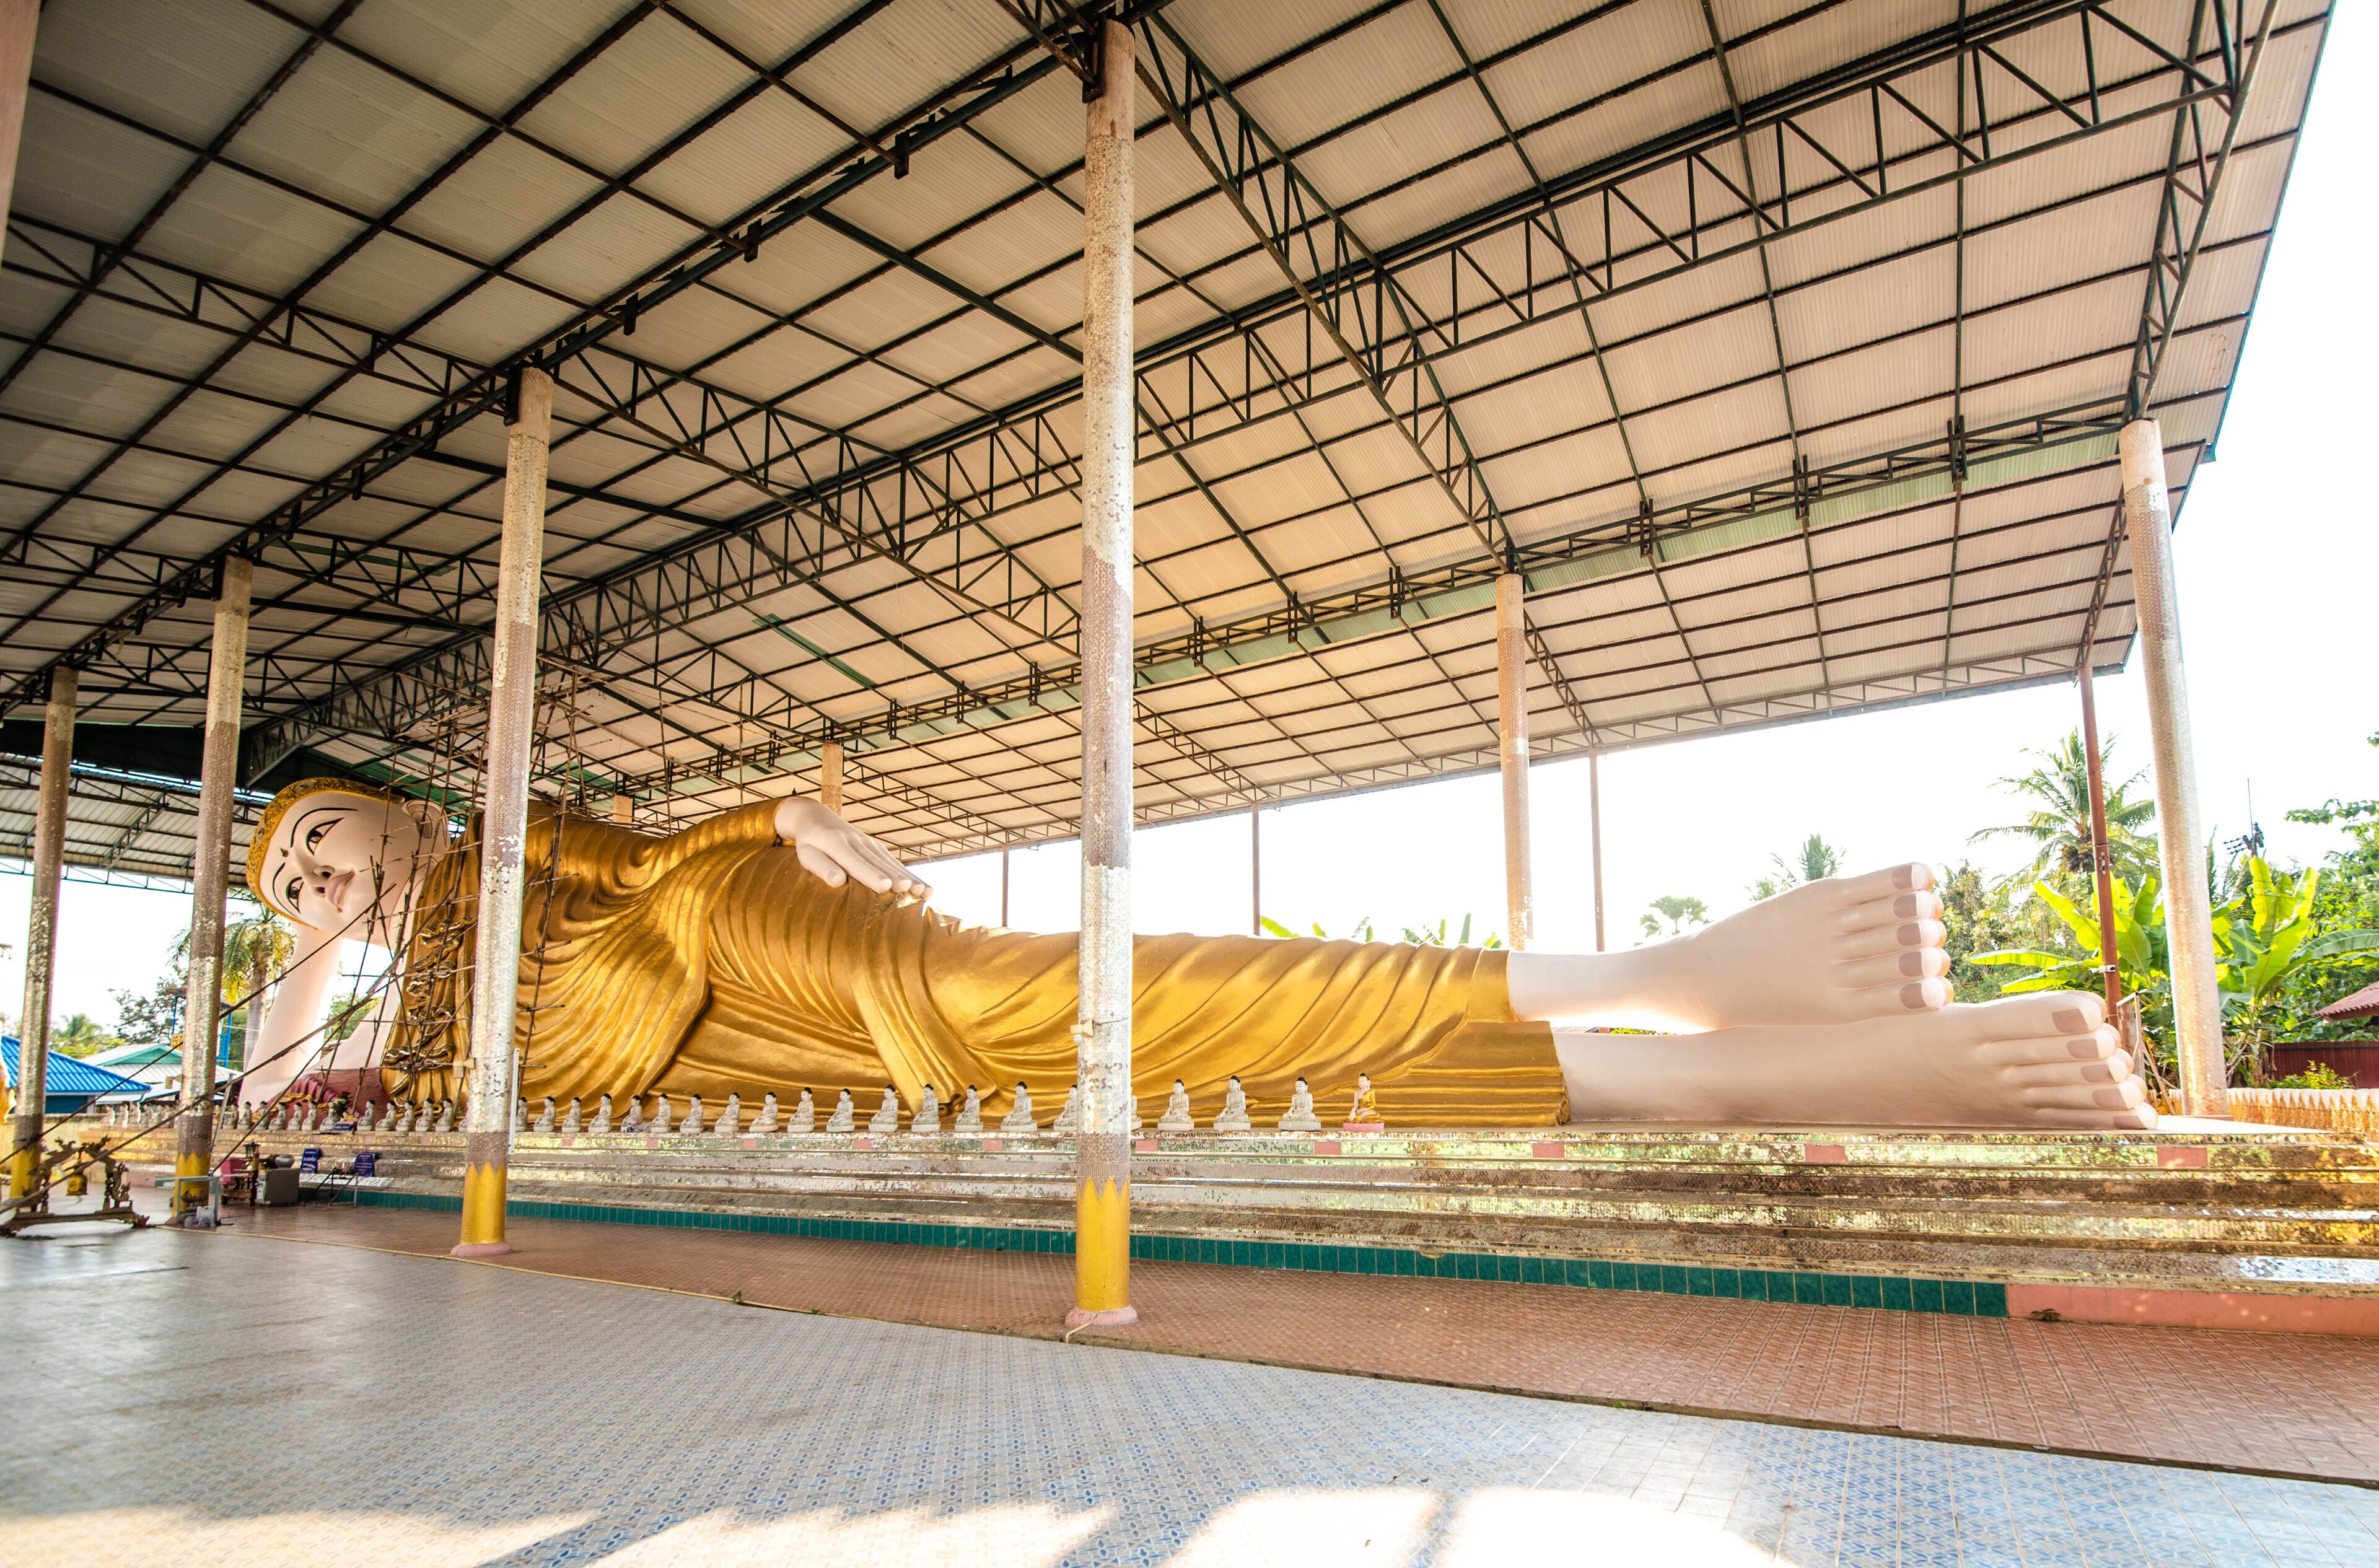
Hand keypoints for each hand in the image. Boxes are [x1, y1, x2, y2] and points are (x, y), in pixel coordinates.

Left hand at [773, 798, 930, 901]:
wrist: (816, 817)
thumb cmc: (809, 843)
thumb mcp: (806, 854)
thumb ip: (821, 867)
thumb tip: (838, 881)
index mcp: (836, 844)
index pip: (855, 862)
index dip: (871, 875)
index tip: (885, 886)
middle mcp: (857, 842)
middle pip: (879, 863)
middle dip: (897, 877)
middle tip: (913, 890)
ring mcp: (869, 843)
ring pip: (890, 862)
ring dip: (909, 877)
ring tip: (924, 892)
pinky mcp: (876, 847)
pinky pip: (893, 862)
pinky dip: (909, 874)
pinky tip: (923, 887)